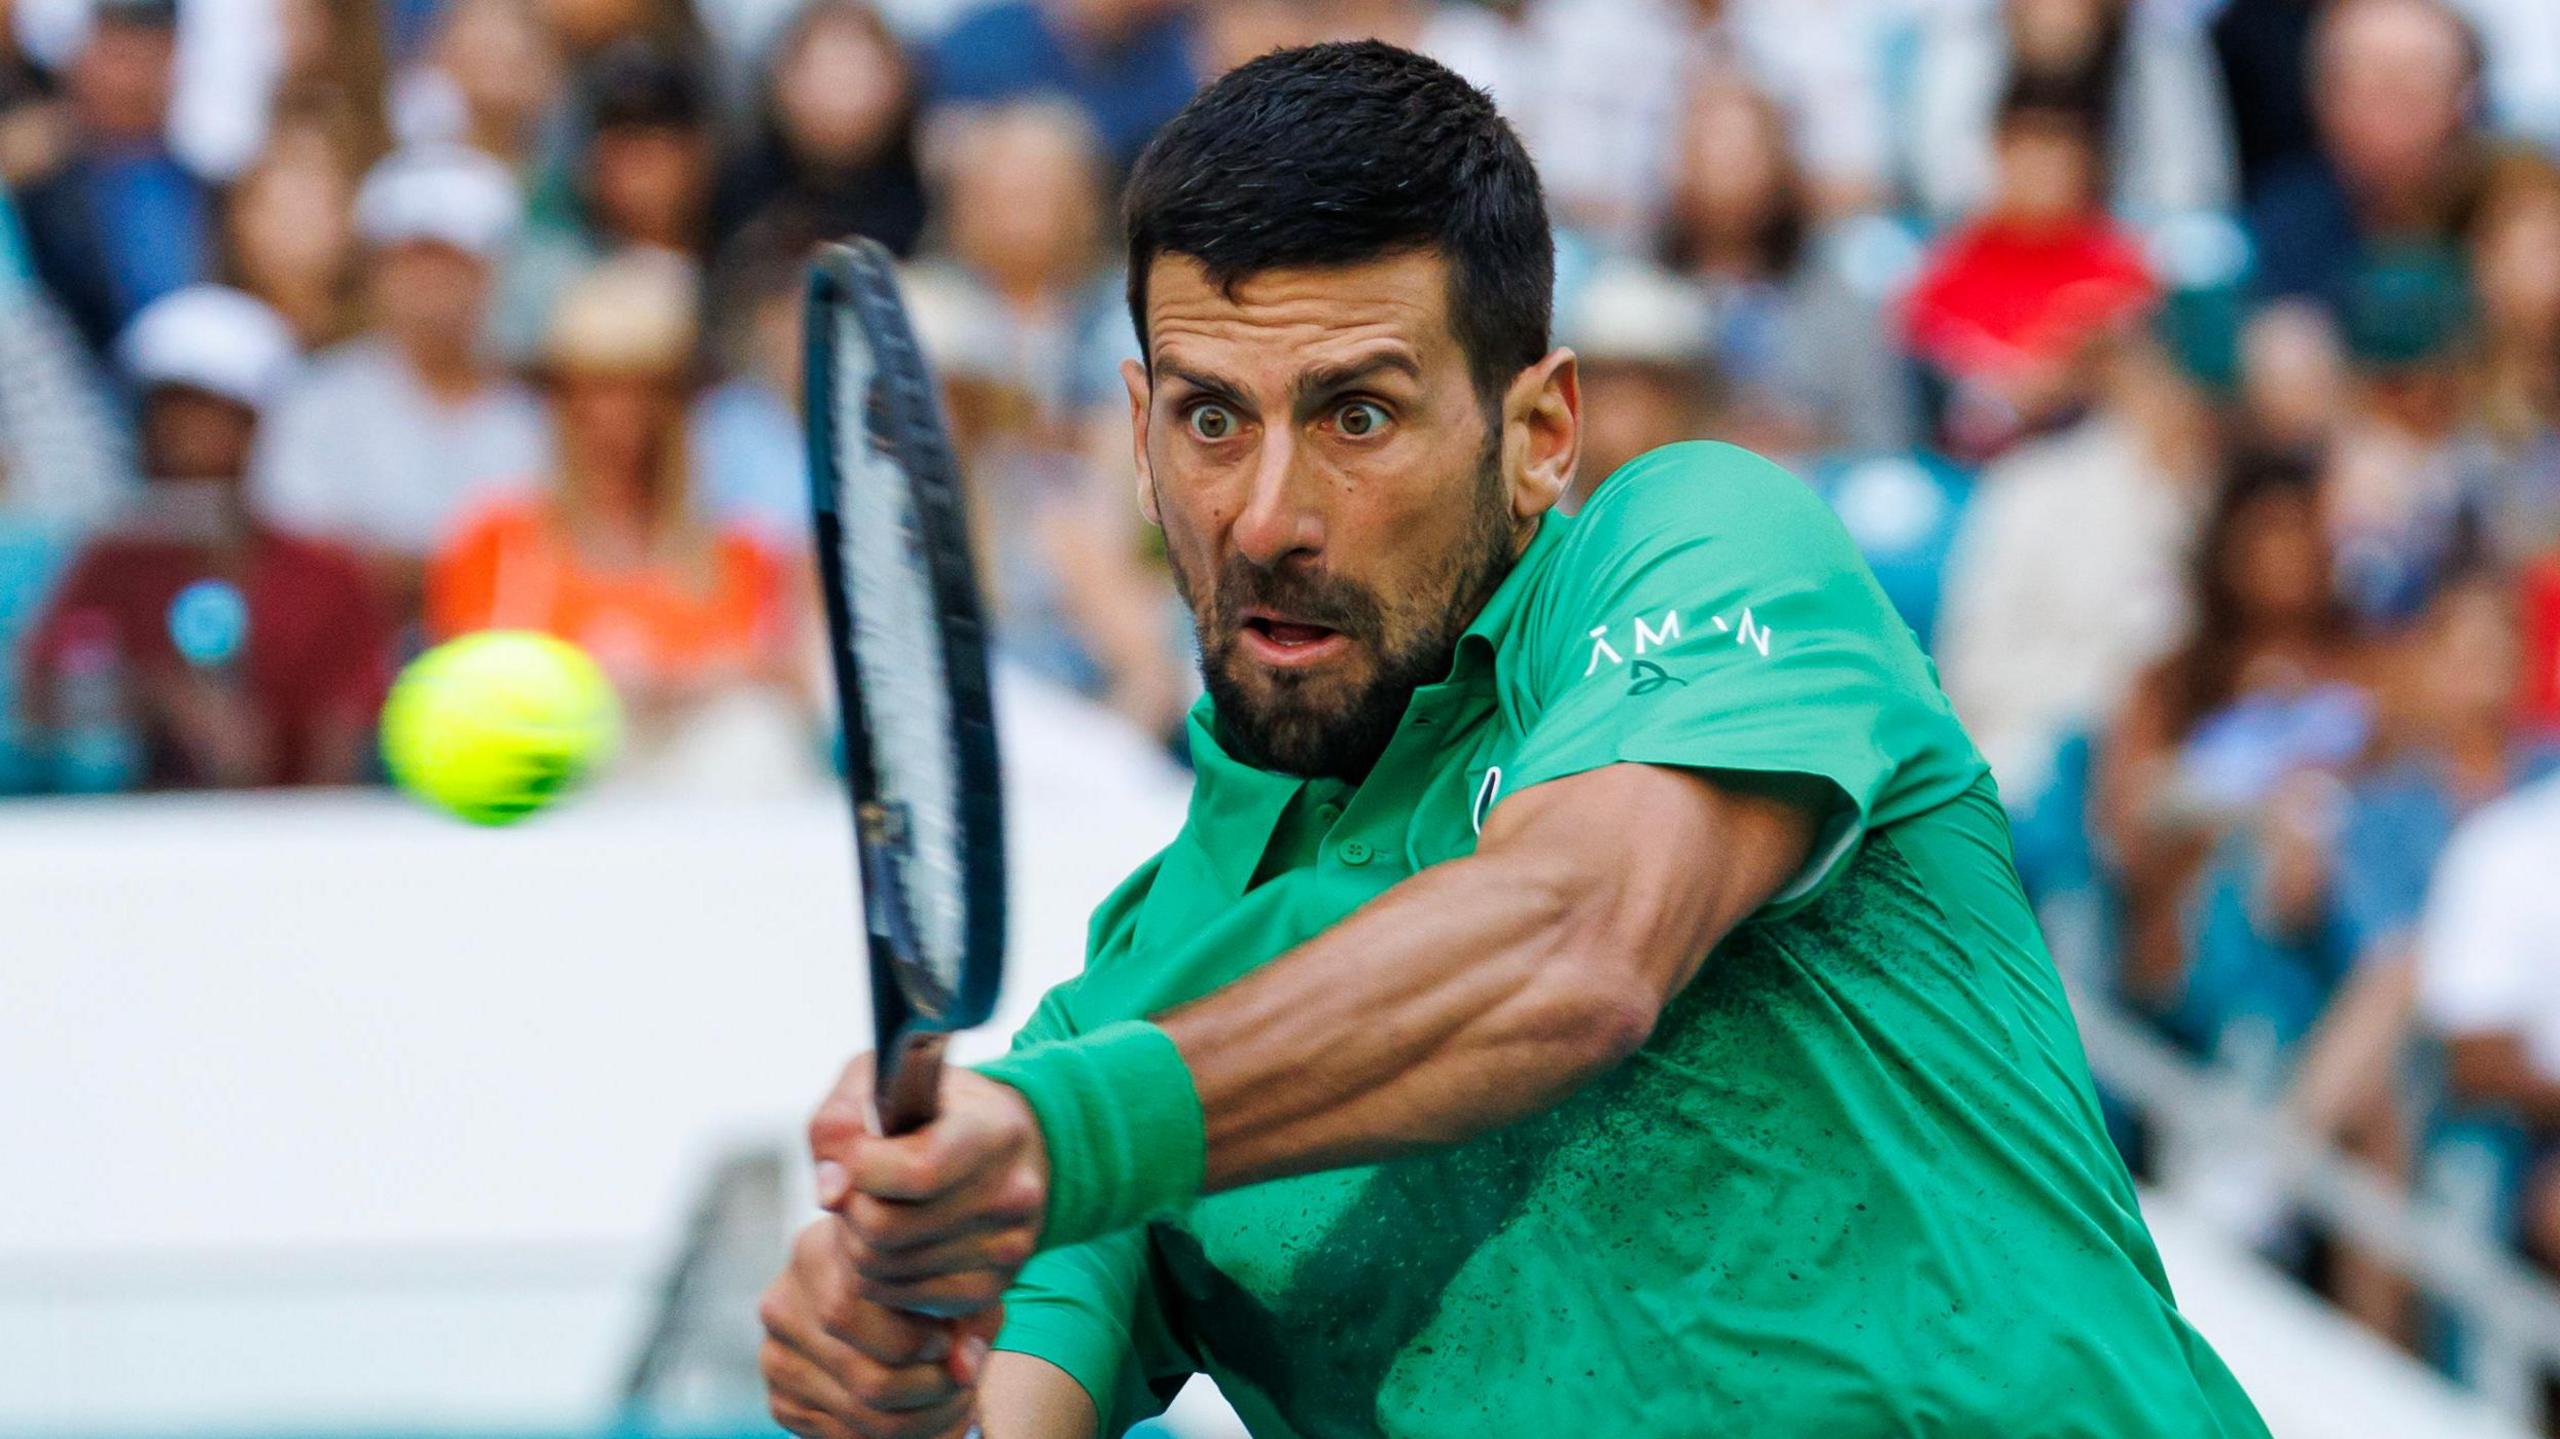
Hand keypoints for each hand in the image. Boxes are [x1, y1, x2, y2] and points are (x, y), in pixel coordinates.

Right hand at [758, 1217, 990, 1438]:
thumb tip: (963, 1370)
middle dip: (932, 1390)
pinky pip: (846, 1438)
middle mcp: (783, 1304)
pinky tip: (927, 1413)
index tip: (952, 1342)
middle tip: (965, 1383)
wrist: (879, 1300)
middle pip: (868, 1378)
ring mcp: (775, 1356)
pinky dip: (898, 1437)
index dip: (921, 1341)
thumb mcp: (951, 1278)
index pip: (860, 1312)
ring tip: (956, 1400)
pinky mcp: (781, 1402)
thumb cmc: (923, 1279)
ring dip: (925, 1420)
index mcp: (817, 1251)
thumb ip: (968, 1315)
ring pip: (863, 1416)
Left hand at [808, 1055, 1049, 1316]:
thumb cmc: (936, 1108)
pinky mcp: (994, 1287)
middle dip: (850, 1210)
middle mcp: (1011, 1193)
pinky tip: (890, 1245)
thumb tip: (830, 1192)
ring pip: (884, 1271)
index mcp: (994, 1131)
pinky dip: (879, 1278)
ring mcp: (1008, 1247)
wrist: (1010, 1144)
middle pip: (886, 1230)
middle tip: (856, 1190)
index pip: (915, 1171)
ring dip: (857, 1245)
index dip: (859, 1167)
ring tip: (873, 1211)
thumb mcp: (885, 1080)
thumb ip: (840, 1120)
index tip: (852, 1154)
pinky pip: (903, 1300)